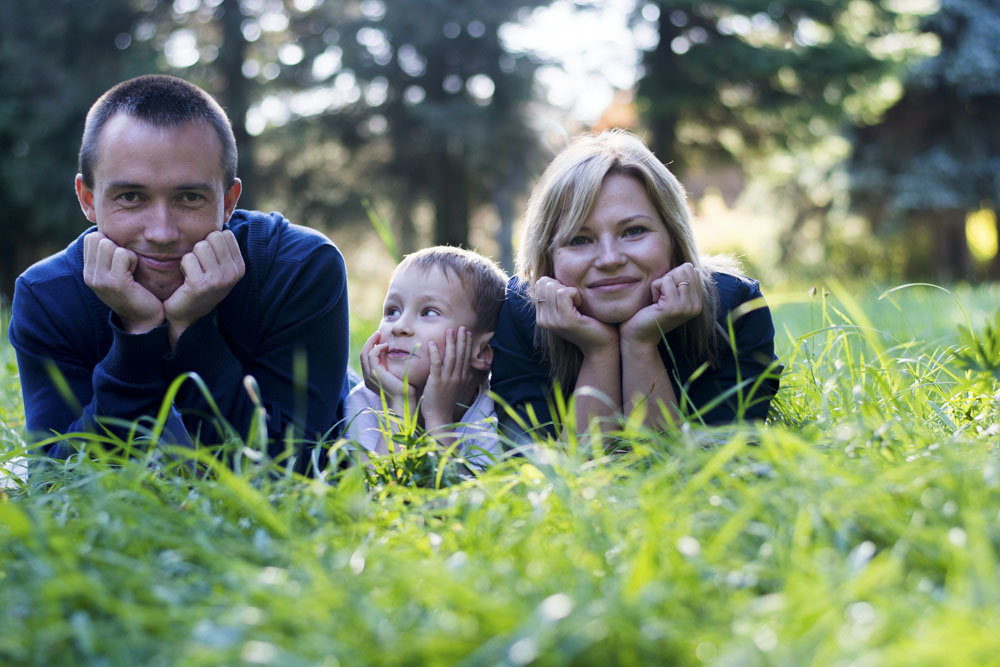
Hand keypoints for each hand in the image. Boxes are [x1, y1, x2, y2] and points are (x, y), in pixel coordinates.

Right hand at [83, 232, 163, 332]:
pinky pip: (123, 254)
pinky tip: (135, 274)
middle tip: (127, 265)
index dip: (110, 242)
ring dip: (126, 253)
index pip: (91, 238)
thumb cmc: (135, 292)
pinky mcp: (116, 283)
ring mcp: (100, 280)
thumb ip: (108, 255)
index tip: (120, 260)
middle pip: (97, 238)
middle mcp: (90, 276)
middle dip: (116, 245)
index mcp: (88, 272)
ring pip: (108, 244)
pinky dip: (133, 259)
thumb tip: (107, 230)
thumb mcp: (115, 272)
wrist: (145, 320)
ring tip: (131, 270)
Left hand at [163, 230, 244, 344]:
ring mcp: (219, 280)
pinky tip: (186, 280)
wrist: (187, 315)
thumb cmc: (199, 286)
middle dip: (201, 248)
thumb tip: (223, 214)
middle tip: (199, 267)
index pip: (224, 234)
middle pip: (213, 236)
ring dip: (191, 257)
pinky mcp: (201, 285)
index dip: (210, 243)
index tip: (208, 262)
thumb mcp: (218, 267)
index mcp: (240, 267)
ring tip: (193, 273)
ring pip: (200, 245)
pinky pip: (188, 258)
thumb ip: (221, 247)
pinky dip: (183, 266)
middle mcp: (233, 274)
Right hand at [359, 331, 416, 414]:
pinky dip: (377, 348)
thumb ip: (391, 367)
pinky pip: (371, 355)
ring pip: (365, 353)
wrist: (404, 401)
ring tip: (379, 334)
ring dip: (372, 342)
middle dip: (369, 342)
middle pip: (363, 354)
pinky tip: (386, 345)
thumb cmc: (404, 391)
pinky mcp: (375, 373)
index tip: (380, 340)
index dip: (371, 347)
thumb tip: (394, 355)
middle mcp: (367, 377)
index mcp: (371, 378)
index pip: (366, 359)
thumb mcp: (395, 376)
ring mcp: (369, 376)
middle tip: (377, 333)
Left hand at [421, 327, 473, 427]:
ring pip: (451, 357)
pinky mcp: (436, 382)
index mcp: (462, 378)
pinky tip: (432, 343)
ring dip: (451, 343)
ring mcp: (447, 379)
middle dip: (461, 340)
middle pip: (461, 355)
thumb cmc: (445, 403)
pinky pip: (436, 364)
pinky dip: (435, 353)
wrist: (439, 417)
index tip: (467, 333)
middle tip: (461, 327)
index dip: (467, 344)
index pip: (466, 357)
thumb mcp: (456, 388)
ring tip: (449, 331)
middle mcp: (457, 377)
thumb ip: (459, 377)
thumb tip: (463, 368)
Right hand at [534, 276, 617, 355]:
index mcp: (541, 316)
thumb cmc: (590, 322)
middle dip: (562, 285)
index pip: (540, 283)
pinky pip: (563, 293)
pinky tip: (582, 305)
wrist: (601, 345)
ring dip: (570, 290)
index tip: (570, 299)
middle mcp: (543, 320)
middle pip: (544, 283)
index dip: (557, 284)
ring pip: (553, 286)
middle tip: (575, 301)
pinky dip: (575, 293)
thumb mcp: (569, 307)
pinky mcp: (565, 321)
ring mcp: (552, 321)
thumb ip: (556, 295)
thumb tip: (547, 277)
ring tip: (579, 304)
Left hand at [620, 262, 701, 345]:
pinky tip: (653, 302)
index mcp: (697, 302)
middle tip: (661, 295)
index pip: (692, 270)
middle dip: (669, 277)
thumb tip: (688, 264)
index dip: (674, 275)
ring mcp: (686, 307)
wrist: (640, 336)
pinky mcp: (674, 307)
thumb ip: (681, 283)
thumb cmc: (650, 313)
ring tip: (657, 299)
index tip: (666, 293)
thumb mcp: (670, 296)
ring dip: (661, 283)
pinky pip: (664, 281)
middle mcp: (696, 306)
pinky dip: (654, 288)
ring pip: (675, 274)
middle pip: (686, 269)